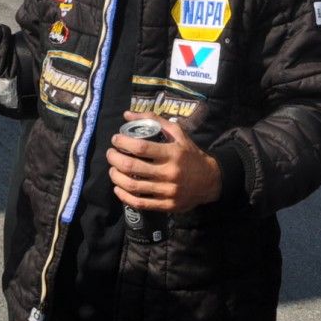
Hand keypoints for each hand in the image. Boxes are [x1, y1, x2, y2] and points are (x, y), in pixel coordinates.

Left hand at [106, 112, 220, 212]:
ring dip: (116, 177)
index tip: (116, 139)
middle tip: (110, 154)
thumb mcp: (178, 133)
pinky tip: (118, 189)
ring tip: (112, 170)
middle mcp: (170, 172)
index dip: (123, 143)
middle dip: (115, 159)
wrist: (210, 180)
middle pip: (132, 167)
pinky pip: (140, 203)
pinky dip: (124, 196)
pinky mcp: (167, 205)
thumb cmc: (190, 154)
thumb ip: (154, 120)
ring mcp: (167, 191)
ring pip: (133, 185)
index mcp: (172, 153)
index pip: (141, 147)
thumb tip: (127, 115)